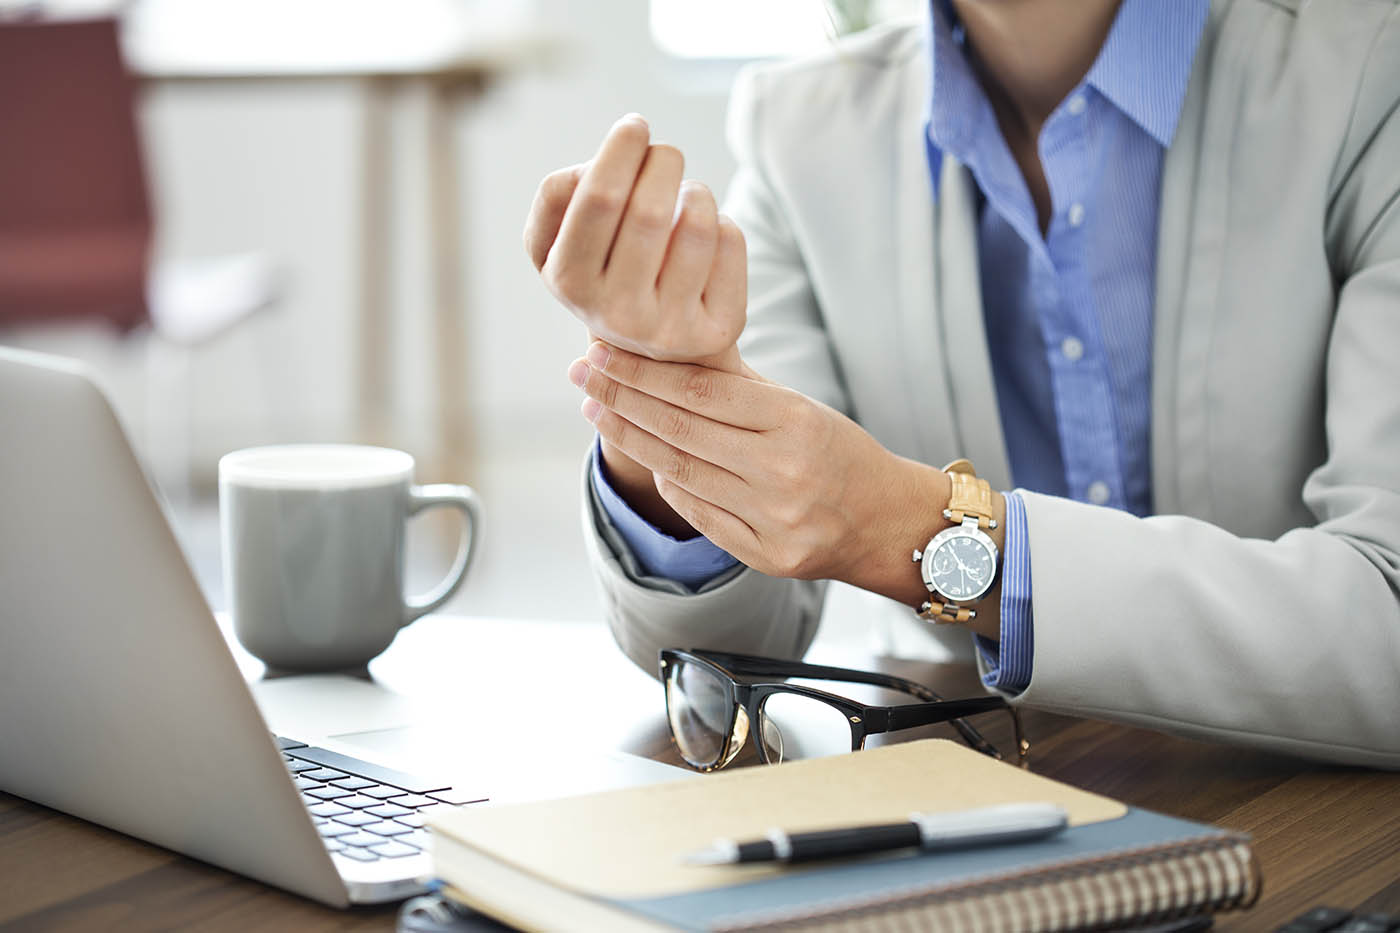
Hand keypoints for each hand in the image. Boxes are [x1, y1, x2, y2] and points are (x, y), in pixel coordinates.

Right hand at [524, 114, 746, 368]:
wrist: (652, 349)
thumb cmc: (605, 269)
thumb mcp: (562, 240)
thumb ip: (562, 195)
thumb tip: (611, 160)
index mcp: (568, 281)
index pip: (598, 199)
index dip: (620, 151)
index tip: (634, 126)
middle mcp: (616, 314)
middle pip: (650, 210)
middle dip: (662, 161)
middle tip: (664, 154)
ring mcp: (669, 329)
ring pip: (698, 224)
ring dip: (695, 190)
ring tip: (686, 196)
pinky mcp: (716, 331)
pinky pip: (730, 243)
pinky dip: (721, 220)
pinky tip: (705, 237)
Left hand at [568, 341, 982, 615]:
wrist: (886, 523)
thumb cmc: (838, 454)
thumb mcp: (801, 408)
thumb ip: (738, 388)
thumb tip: (664, 355)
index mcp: (796, 423)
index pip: (701, 391)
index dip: (643, 372)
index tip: (602, 353)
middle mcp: (783, 472)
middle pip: (682, 431)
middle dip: (622, 399)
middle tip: (581, 375)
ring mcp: (774, 519)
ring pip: (683, 473)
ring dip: (632, 440)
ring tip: (597, 411)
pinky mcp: (765, 555)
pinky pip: (698, 514)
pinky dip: (667, 482)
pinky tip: (643, 455)